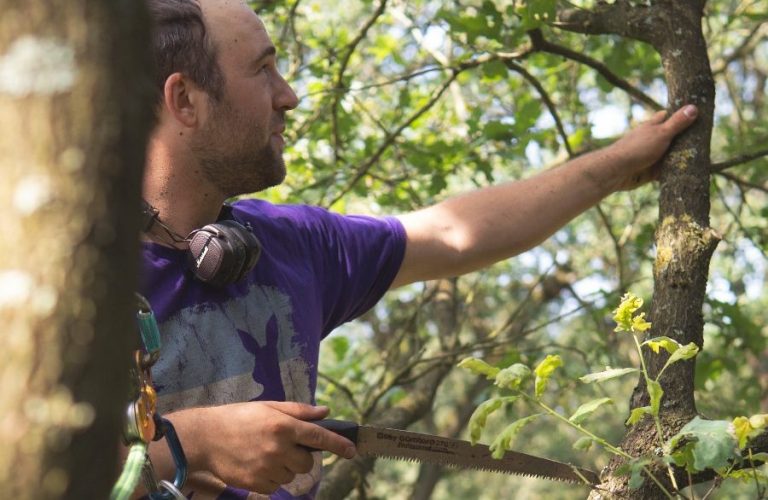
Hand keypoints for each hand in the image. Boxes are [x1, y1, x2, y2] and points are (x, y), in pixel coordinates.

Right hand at [186, 401, 355, 493]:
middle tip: (284, 447)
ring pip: (292, 476)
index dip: (338, 445)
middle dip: (301, 457)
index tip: (352, 451)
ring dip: (285, 467)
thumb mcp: (269, 407)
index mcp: (283, 426)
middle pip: (307, 463)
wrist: (206, 437)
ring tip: (265, 453)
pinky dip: (272, 478)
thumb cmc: (239, 418)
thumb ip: (299, 411)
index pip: (319, 437)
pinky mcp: (257, 483)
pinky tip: (257, 464)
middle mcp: (278, 448)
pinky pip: (277, 486)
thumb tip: (325, 413)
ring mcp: (267, 468)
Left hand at [605, 104, 697, 190]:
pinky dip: (675, 171)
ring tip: (704, 155)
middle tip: (707, 138)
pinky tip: (690, 172)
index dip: (681, 114)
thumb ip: (677, 123)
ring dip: (682, 156)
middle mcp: (653, 139)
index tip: (699, 113)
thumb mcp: (661, 133)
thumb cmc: (637, 148)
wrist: (617, 171)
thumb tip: (694, 107)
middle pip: (673, 136)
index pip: (668, 116)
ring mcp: (652, 155)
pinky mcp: (651, 171)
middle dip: (686, 138)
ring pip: (671, 154)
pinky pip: (667, 170)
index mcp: (653, 126)